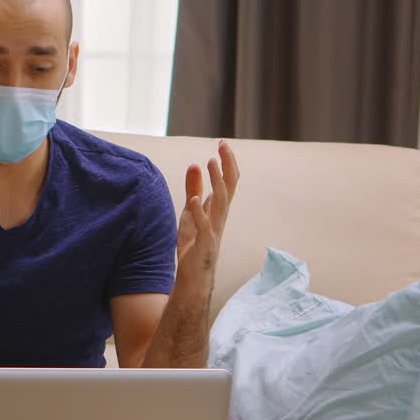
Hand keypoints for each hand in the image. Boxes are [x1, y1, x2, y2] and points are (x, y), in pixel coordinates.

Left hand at [176, 140, 238, 288]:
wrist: (193, 276)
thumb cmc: (194, 243)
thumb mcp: (190, 212)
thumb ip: (194, 189)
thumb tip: (195, 164)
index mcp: (218, 209)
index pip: (228, 182)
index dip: (227, 163)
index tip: (222, 144)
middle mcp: (220, 217)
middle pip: (228, 188)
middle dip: (227, 166)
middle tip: (222, 146)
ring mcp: (214, 230)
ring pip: (221, 203)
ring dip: (217, 182)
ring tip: (211, 163)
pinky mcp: (204, 244)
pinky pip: (204, 227)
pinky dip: (200, 213)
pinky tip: (195, 200)